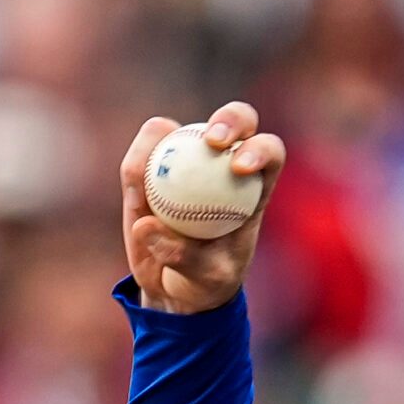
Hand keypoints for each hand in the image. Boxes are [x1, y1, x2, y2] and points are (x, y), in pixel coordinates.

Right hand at [120, 102, 285, 313]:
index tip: (240, 168)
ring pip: (175, 129)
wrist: (173, 284)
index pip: (269, 153)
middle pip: (236, 121)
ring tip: (146, 180)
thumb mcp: (206, 279)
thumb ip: (185, 256)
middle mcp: (223, 162)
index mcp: (254, 188)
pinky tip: (134, 187)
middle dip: (230, 119)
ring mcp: (185, 159)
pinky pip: (141, 153)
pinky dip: (135, 163)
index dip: (260, 150)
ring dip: (160, 139)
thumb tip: (149, 225)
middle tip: (212, 142)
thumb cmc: (205, 281)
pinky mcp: (150, 164)